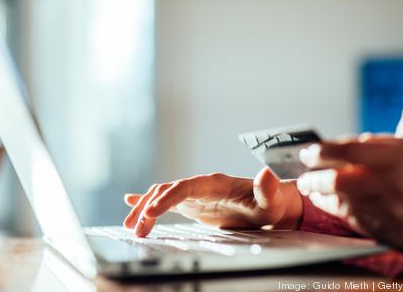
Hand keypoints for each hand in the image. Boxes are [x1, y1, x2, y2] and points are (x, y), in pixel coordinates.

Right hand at [123, 167, 302, 236]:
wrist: (269, 205)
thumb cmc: (271, 204)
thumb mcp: (272, 201)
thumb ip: (268, 189)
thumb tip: (266, 174)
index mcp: (216, 183)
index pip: (185, 187)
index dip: (167, 198)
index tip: (150, 212)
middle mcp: (201, 185)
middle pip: (168, 191)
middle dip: (149, 208)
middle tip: (135, 229)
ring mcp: (196, 193)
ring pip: (163, 195)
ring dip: (145, 209)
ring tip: (130, 226)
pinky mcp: (194, 203)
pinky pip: (167, 200)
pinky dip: (148, 201)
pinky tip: (131, 202)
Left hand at [296, 135, 402, 253]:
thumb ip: (374, 144)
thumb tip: (335, 146)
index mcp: (399, 159)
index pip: (351, 151)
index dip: (323, 151)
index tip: (308, 152)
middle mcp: (393, 186)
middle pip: (339, 181)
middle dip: (313, 178)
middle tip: (303, 176)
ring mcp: (388, 211)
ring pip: (340, 202)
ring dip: (318, 194)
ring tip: (310, 187)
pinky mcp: (384, 230)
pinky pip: (349, 218)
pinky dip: (332, 208)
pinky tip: (324, 201)